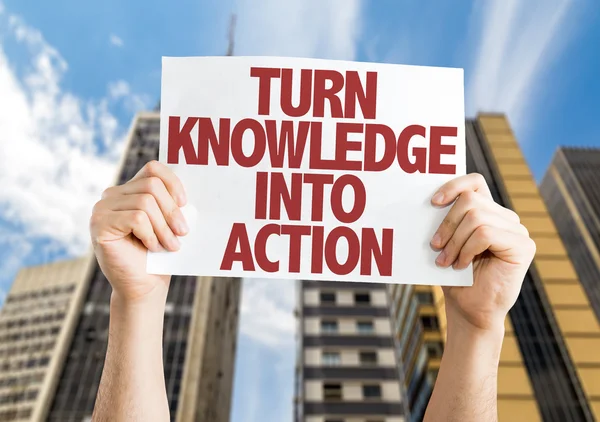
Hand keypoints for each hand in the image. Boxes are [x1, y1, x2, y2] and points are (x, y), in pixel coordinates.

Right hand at [90, 161, 187, 302]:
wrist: (144, 285)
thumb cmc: (160, 254)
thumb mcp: (169, 222)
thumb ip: (172, 201)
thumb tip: (189, 182)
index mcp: (129, 190)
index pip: (153, 169)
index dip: (173, 183)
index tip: (185, 204)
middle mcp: (112, 195)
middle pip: (152, 186)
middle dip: (172, 211)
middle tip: (182, 232)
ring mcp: (102, 209)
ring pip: (145, 202)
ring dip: (163, 227)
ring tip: (170, 246)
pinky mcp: (99, 225)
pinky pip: (136, 218)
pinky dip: (150, 234)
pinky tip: (151, 247)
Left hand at [430, 173, 535, 333]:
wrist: (468, 310)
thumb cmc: (455, 277)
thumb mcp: (446, 242)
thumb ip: (446, 219)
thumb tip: (429, 199)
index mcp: (489, 212)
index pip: (475, 183)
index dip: (453, 186)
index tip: (433, 202)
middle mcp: (507, 218)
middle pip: (470, 201)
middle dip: (447, 224)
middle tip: (435, 247)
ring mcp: (518, 231)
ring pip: (475, 217)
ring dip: (454, 241)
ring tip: (446, 260)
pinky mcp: (523, 246)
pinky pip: (485, 234)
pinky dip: (467, 250)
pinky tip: (462, 265)